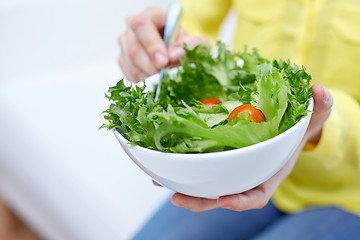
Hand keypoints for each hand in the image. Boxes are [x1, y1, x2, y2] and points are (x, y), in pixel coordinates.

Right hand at [118, 7, 207, 81]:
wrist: (180, 56)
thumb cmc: (186, 45)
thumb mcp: (196, 43)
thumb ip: (189, 45)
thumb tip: (174, 55)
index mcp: (151, 16)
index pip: (141, 24)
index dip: (151, 44)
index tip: (164, 61)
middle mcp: (133, 28)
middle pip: (134, 49)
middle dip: (151, 67)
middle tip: (166, 75)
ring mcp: (125, 44)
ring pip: (131, 65)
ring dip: (149, 76)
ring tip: (164, 78)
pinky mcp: (123, 60)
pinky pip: (129, 74)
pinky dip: (144, 81)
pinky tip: (155, 79)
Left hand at [166, 83, 332, 211]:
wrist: (283, 128)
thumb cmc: (294, 128)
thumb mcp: (309, 118)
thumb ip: (316, 109)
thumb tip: (320, 91)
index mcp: (267, 174)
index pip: (256, 194)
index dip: (241, 200)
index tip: (226, 200)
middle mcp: (246, 176)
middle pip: (223, 195)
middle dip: (201, 201)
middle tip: (178, 198)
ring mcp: (230, 169)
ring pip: (206, 184)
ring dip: (183, 186)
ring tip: (159, 180)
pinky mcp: (217, 159)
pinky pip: (198, 166)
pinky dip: (179, 167)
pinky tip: (159, 162)